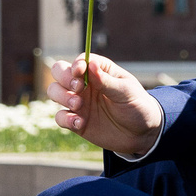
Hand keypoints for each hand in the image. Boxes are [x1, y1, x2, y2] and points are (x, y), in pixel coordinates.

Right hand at [46, 53, 163, 158]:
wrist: (142, 134)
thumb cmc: (137, 106)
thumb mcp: (126, 92)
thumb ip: (106, 81)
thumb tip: (90, 64)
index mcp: (99, 71)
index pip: (81, 60)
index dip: (76, 64)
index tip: (79, 72)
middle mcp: (85, 84)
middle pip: (59, 71)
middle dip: (64, 78)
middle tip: (78, 88)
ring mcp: (78, 102)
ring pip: (54, 91)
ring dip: (62, 96)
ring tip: (78, 105)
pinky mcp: (76, 120)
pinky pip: (60, 116)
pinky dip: (65, 119)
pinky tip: (79, 123)